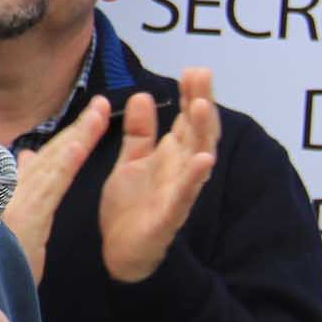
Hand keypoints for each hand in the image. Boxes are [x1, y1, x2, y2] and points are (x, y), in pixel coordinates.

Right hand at [2, 96, 111, 275]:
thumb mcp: (7, 224)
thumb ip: (17, 188)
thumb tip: (24, 155)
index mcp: (11, 193)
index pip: (45, 160)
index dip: (68, 136)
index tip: (89, 118)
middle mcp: (11, 192)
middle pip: (50, 154)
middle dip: (78, 128)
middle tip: (101, 103)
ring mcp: (16, 203)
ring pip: (52, 164)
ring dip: (77, 136)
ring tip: (98, 115)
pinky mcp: (25, 219)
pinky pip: (49, 187)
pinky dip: (64, 164)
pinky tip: (79, 145)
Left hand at [101, 69, 219, 282]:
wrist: (118, 252)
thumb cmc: (130, 206)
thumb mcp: (131, 160)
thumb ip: (140, 131)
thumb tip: (142, 95)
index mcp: (169, 155)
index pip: (185, 119)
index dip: (191, 95)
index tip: (193, 69)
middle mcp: (179, 169)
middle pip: (196, 131)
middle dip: (201, 102)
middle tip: (202, 74)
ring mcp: (178, 191)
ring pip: (197, 157)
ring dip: (201, 131)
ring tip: (203, 105)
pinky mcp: (170, 215)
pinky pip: (185, 194)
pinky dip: (194, 176)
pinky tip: (203, 159)